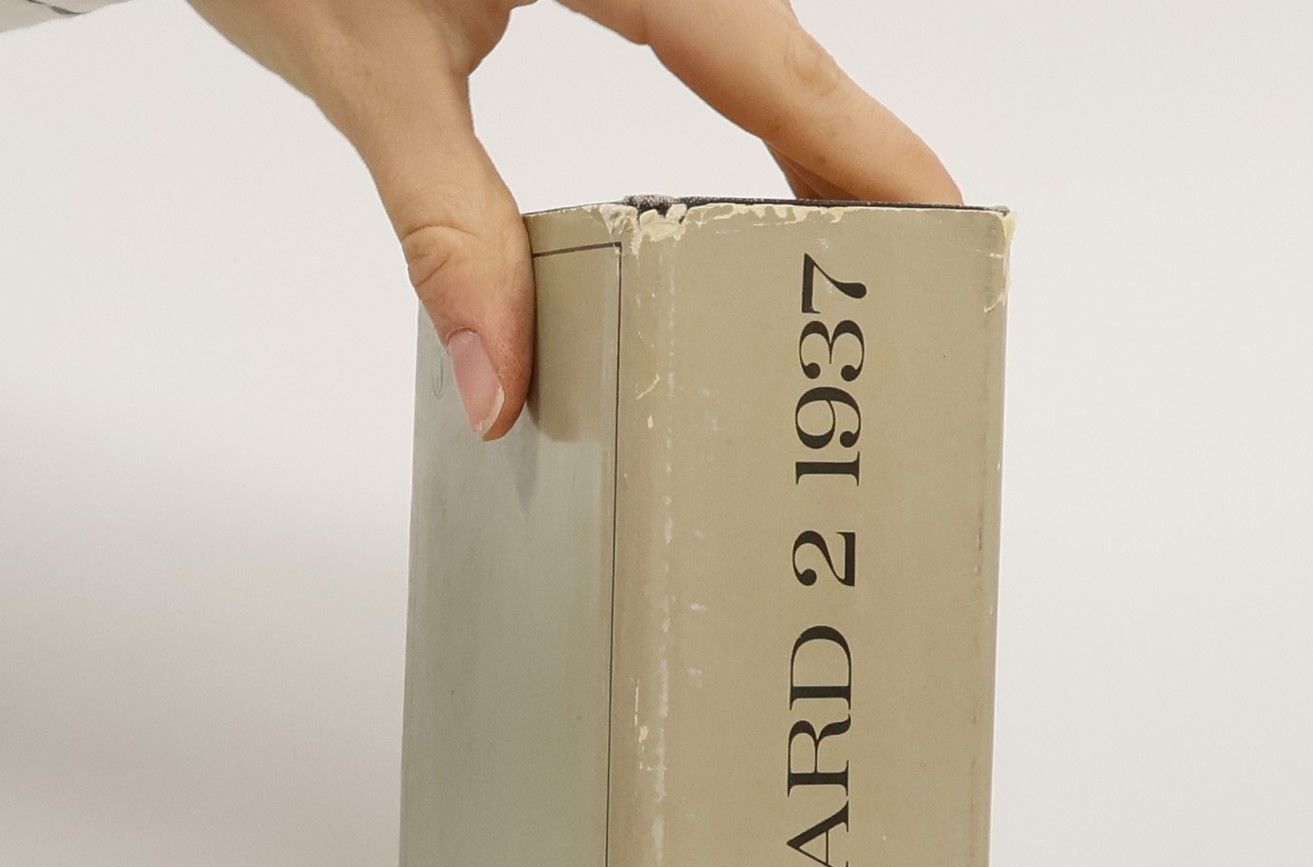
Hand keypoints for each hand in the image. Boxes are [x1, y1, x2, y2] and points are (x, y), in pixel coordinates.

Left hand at [179, 0, 960, 437]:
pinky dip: (736, 109)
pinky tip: (742, 174)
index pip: (771, 62)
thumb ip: (446, 230)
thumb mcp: (368, 70)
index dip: (863, 150)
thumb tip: (502, 385)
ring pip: (744, 40)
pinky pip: (696, 33)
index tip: (944, 219)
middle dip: (846, 161)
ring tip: (838, 242)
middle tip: (907, 268)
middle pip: (779, 52)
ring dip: (797, 139)